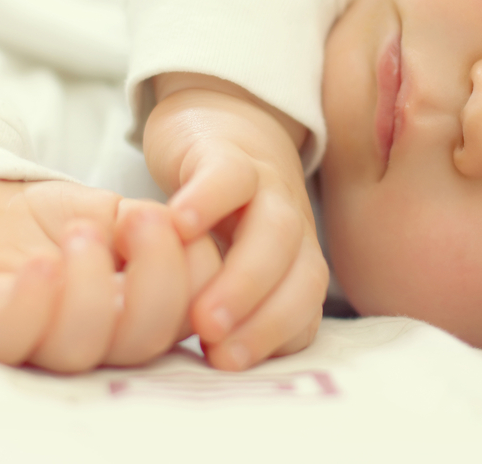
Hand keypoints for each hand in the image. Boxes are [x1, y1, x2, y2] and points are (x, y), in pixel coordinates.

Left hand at [0, 179, 221, 371]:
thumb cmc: (56, 217)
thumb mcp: (120, 213)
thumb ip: (155, 230)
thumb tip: (188, 237)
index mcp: (134, 317)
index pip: (185, 317)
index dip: (198, 276)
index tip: (184, 218)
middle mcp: (92, 338)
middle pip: (141, 342)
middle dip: (156, 279)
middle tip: (144, 219)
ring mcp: (36, 339)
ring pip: (80, 349)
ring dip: (92, 286)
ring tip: (83, 233)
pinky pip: (11, 338)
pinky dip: (34, 303)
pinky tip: (42, 264)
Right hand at [144, 73, 329, 370]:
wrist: (218, 116)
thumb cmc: (220, 206)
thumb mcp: (226, 258)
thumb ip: (227, 303)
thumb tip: (208, 362)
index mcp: (294, 259)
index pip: (305, 309)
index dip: (275, 339)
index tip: (228, 366)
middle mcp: (290, 225)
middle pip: (302, 275)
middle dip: (264, 320)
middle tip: (218, 353)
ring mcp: (264, 184)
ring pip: (276, 231)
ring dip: (244, 279)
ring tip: (200, 316)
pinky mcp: (227, 150)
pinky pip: (229, 175)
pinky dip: (208, 201)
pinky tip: (176, 228)